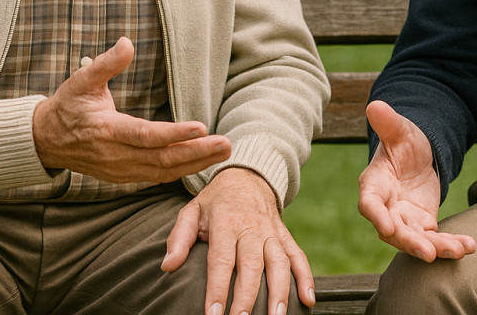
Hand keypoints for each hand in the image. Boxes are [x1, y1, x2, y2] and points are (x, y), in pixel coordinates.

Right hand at [32, 36, 231, 182]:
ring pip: (163, 172)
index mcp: (107, 130)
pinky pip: (157, 177)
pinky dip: (181, 172)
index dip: (173, 134)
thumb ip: (106, 63)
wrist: (46, 140)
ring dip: (195, 163)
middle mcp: (116, 156)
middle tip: (225, 143)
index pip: (146, 135)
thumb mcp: (81, 79)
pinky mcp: (124, 176)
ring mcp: (120, 170)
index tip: (201, 127)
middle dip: (196, 153)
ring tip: (222, 152)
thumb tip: (127, 42)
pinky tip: (202, 162)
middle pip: (162, 159)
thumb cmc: (68, 105)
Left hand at [161, 167, 315, 314]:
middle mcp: (251, 228)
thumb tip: (167, 266)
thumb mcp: (191, 211)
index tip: (213, 314)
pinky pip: (298, 256)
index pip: (221, 259)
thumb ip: (178, 238)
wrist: (247, 176)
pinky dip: (306, 277)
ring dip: (280, 292)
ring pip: (279, 263)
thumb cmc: (215, 201)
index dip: (218, 288)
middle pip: (252, 265)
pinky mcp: (285, 236)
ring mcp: (271, 232)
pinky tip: (308, 300)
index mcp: (225, 222)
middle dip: (247, 297)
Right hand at [357, 100, 475, 261]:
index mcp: (374, 185)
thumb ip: (387, 122)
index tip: (387, 227)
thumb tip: (375, 105)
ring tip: (459, 250)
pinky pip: (435, 239)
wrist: (418, 156)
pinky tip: (469, 246)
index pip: (369, 204)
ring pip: (416, 240)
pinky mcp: (422, 226)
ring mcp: (404, 220)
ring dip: (436, 248)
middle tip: (429, 253)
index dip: (376, 216)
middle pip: (393, 231)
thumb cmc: (403, 141)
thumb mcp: (399, 130)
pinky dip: (450, 244)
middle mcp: (385, 208)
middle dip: (410, 243)